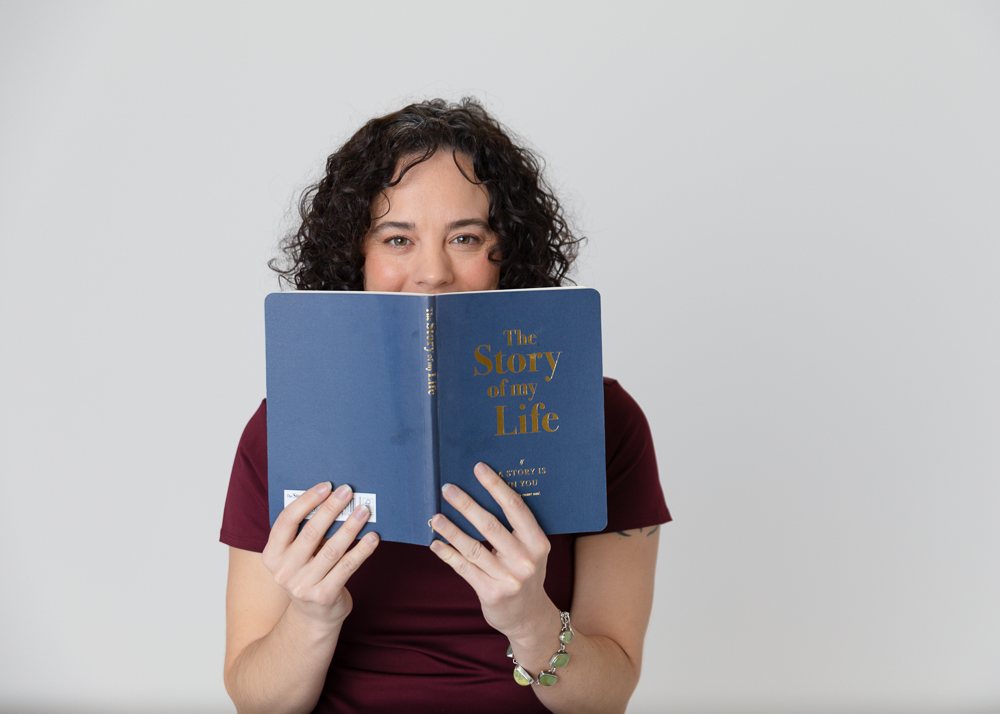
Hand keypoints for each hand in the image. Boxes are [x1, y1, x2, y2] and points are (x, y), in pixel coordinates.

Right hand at [261, 482, 378, 628]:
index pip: (287, 521)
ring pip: (332, 549)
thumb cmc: (308, 574)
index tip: (326, 486)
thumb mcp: (297, 556)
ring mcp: (303, 586)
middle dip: (332, 508)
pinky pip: (347, 567)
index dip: (307, 501)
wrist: (314, 617)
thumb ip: (305, 532)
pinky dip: (362, 550)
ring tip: (364, 511)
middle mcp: (284, 571)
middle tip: (348, 491)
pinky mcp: (324, 596)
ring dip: (351, 527)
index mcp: (272, 555)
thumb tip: (332, 498)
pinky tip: (372, 537)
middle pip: (311, 532)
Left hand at [429, 462, 553, 638]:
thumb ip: (515, 528)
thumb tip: (483, 494)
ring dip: (451, 530)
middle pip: (491, 525)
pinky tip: (435, 544)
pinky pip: (464, 569)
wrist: (529, 617)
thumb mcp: (532, 550)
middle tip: (448, 488)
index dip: (496, 486)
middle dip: (466, 504)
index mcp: (538, 542)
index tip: (478, 469)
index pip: (515, 508)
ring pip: (473, 548)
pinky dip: (448, 555)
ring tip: (435, 516)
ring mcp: (508, 578)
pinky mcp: (491, 593)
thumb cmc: (526, 574)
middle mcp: (525, 560)